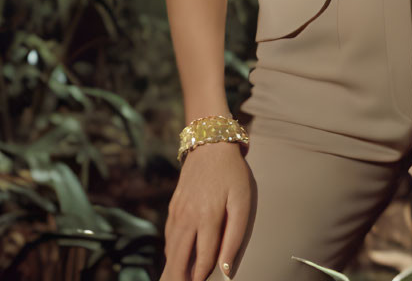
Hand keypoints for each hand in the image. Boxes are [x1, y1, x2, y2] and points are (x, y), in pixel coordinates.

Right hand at [161, 142, 250, 280]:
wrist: (210, 144)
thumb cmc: (231, 173)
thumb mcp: (242, 201)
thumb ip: (234, 236)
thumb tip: (226, 269)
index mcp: (206, 219)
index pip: (203, 260)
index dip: (203, 276)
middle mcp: (187, 219)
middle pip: (178, 261)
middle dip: (180, 278)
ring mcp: (177, 213)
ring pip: (171, 250)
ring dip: (173, 267)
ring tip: (177, 278)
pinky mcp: (173, 206)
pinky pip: (169, 236)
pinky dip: (171, 251)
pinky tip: (175, 258)